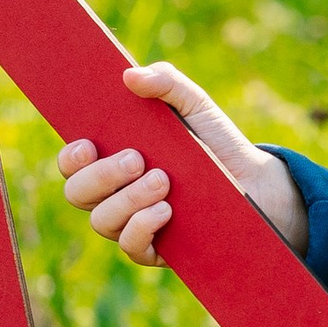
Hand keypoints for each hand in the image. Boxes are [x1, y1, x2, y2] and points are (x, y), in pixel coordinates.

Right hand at [57, 63, 309, 264]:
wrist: (256, 182)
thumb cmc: (216, 142)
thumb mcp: (194, 105)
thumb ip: (165, 83)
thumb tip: (129, 76)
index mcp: (113, 158)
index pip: (72, 164)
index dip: (70, 157)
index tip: (89, 144)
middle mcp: (115, 193)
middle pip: (78, 193)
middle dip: (101, 176)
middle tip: (136, 159)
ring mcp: (132, 223)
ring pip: (102, 221)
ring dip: (127, 199)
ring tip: (162, 180)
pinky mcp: (156, 250)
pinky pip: (131, 246)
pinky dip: (141, 227)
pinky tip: (166, 210)